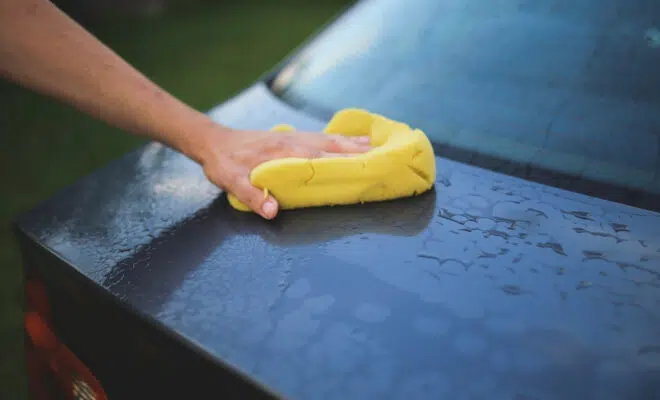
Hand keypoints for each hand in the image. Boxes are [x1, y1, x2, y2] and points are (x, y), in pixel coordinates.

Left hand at [197, 126, 371, 218]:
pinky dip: (339, 139)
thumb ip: (252, 195)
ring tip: (375, 146)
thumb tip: (273, 212)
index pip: (318, 157)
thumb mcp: (230, 180)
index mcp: (282, 152)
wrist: (213, 141)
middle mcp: (292, 141)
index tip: (364, 165)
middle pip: (330, 145)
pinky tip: (350, 141)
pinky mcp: (291, 137)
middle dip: (356, 150)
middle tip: (382, 155)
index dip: (342, 161)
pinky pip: (321, 137)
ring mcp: (293, 137)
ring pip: (328, 139)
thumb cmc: (223, 163)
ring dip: (352, 142)